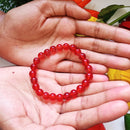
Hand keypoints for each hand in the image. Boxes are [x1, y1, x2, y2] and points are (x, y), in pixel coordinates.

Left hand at [0, 0, 129, 72]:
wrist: (7, 35)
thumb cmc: (21, 20)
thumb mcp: (44, 5)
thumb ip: (67, 8)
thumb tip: (88, 15)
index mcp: (69, 26)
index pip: (96, 31)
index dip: (113, 35)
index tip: (128, 40)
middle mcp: (69, 41)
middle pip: (96, 47)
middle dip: (115, 51)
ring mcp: (63, 55)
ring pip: (88, 60)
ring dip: (106, 63)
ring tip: (122, 66)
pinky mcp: (55, 65)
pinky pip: (74, 69)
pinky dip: (88, 71)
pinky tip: (101, 73)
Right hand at [0, 67, 129, 129]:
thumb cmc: (0, 109)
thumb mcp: (19, 126)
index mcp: (52, 123)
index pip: (84, 117)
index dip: (103, 110)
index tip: (121, 104)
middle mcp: (57, 107)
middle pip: (87, 101)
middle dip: (107, 95)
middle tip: (125, 89)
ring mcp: (54, 91)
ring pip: (81, 87)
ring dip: (98, 84)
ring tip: (115, 80)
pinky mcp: (49, 78)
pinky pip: (69, 75)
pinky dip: (81, 73)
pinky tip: (95, 72)